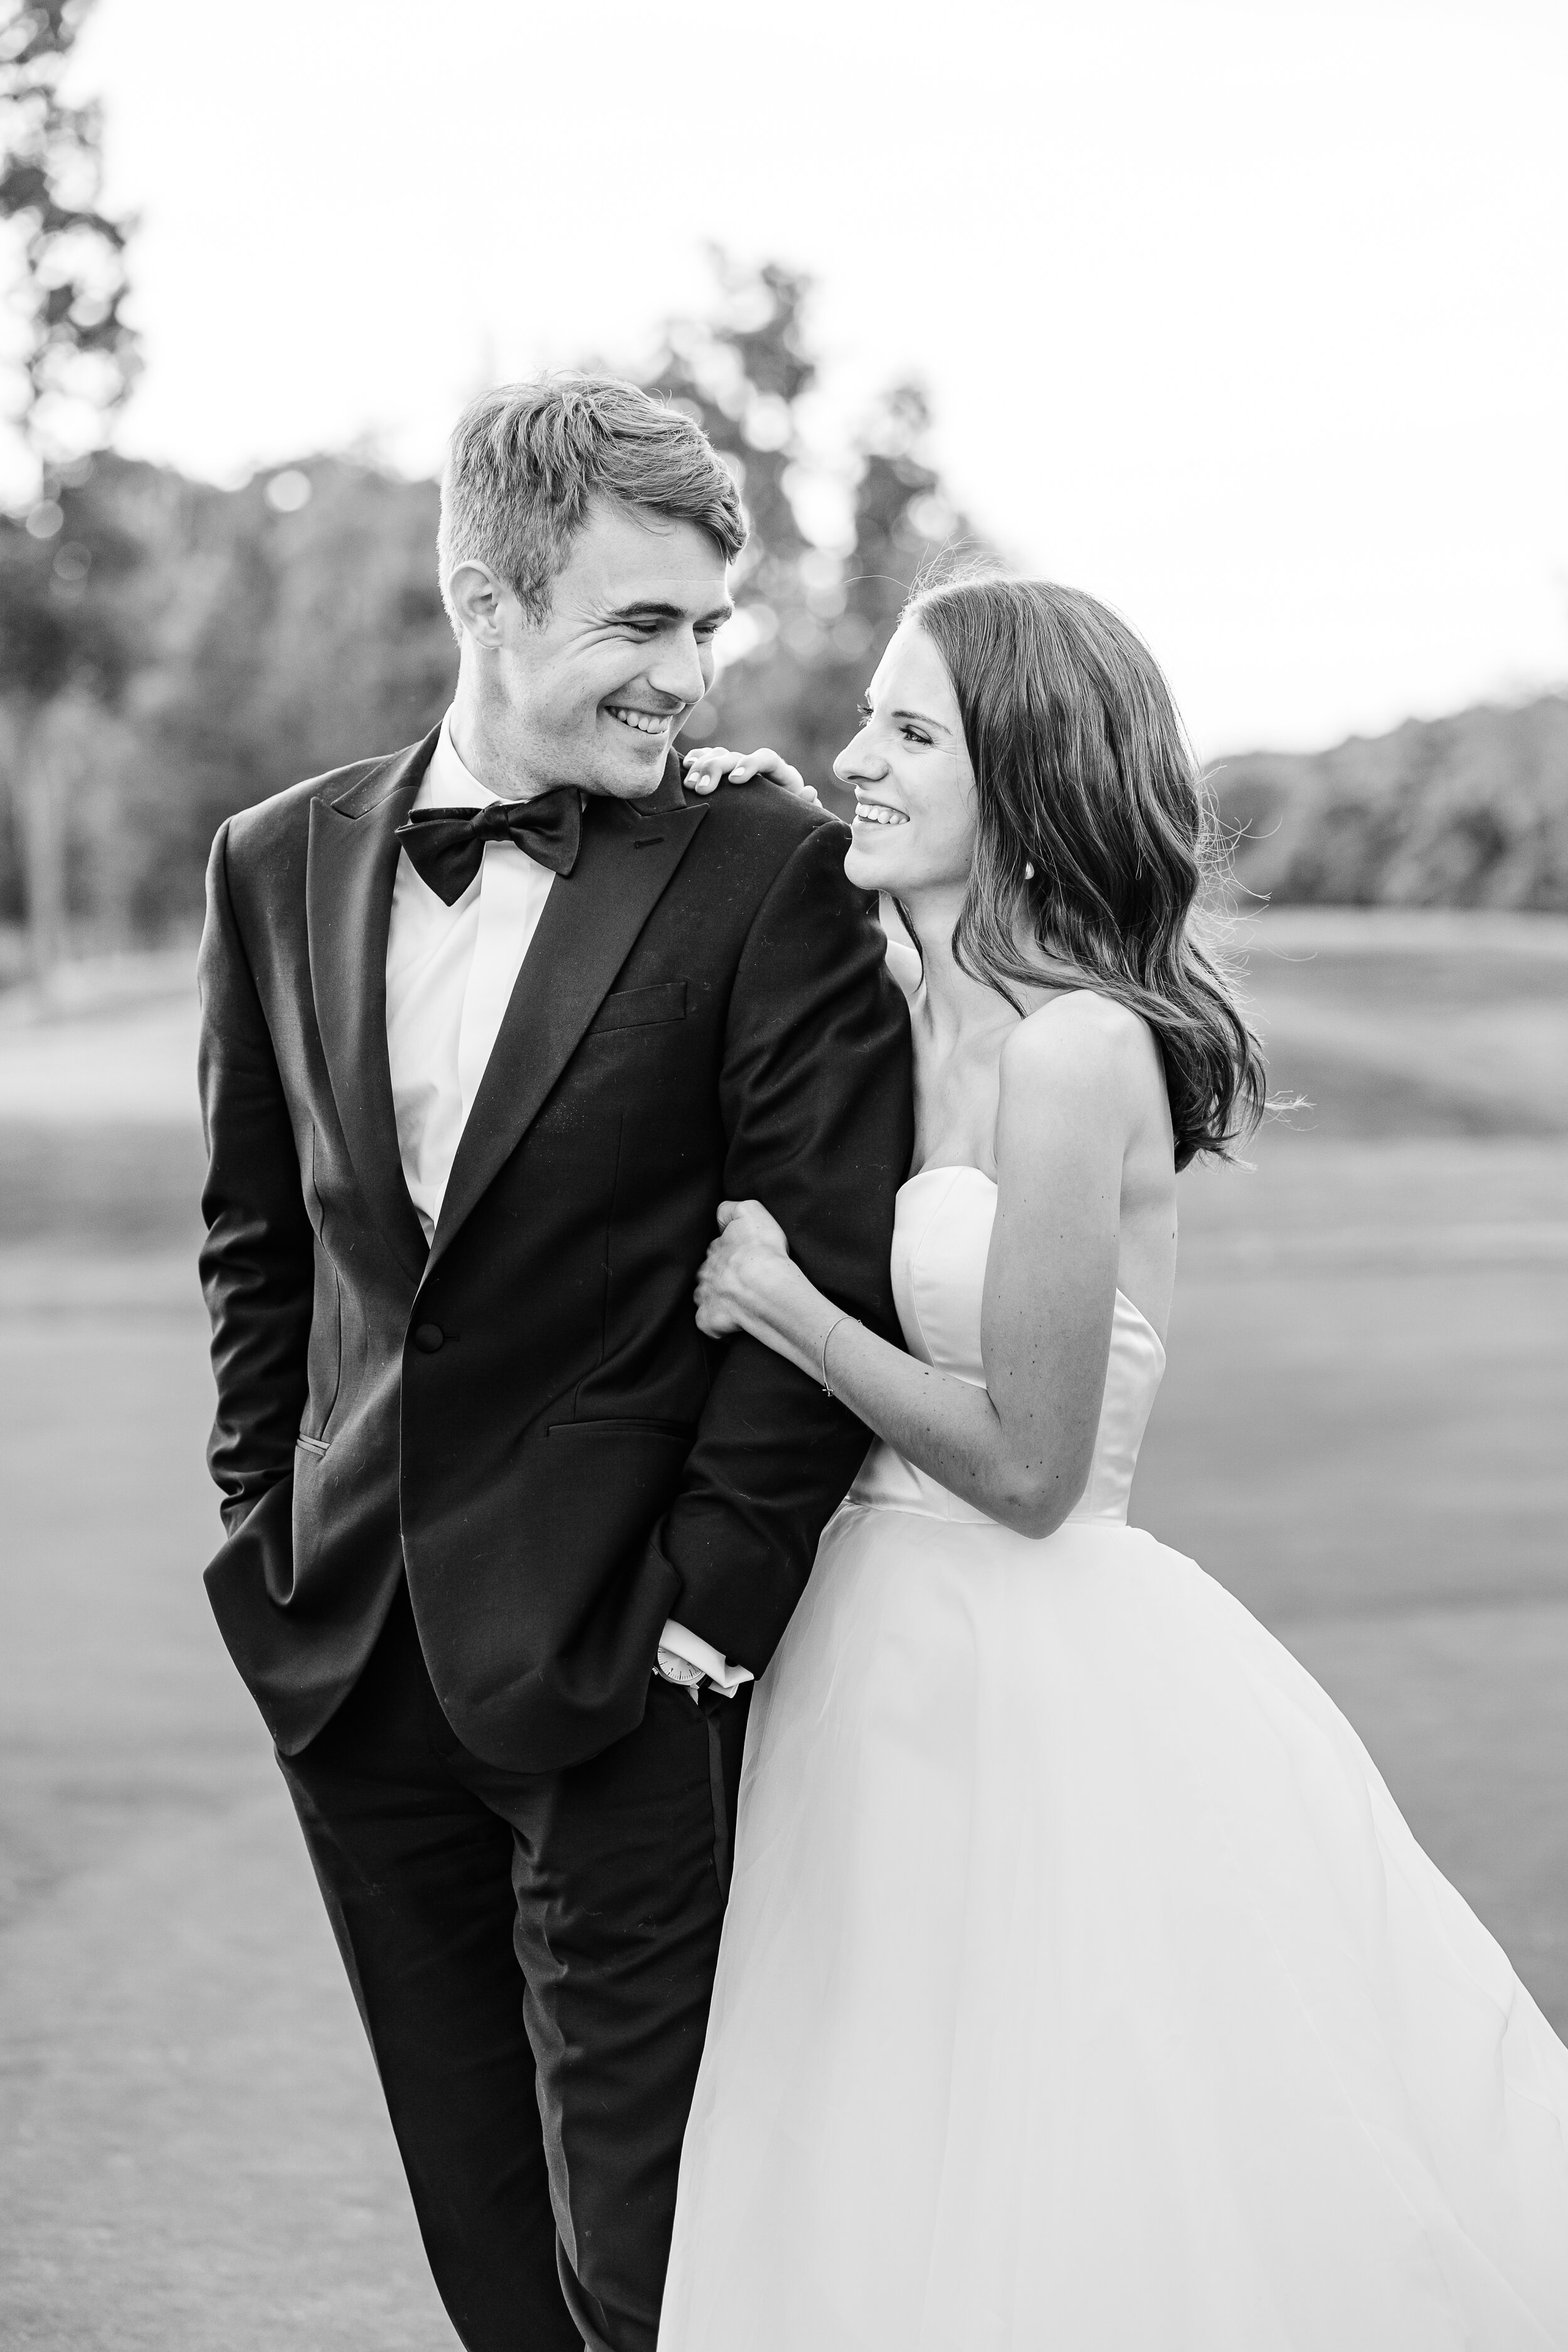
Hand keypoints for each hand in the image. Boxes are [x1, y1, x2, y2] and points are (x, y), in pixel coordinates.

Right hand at [683, 744, 820, 809]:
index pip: (766, 758)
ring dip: (702, 767)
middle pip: (735, 755)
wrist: (780, 826)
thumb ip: (806, 807)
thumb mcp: (800, 818)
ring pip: (718, 755)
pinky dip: (697, 760)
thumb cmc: (791, 822)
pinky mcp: (724, 774)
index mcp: (781, 774)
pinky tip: (686, 769)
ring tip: (690, 785)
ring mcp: (739, 767)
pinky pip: (708, 758)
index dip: (750, 764)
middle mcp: (757, 767)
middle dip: (717, 769)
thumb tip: (810, 792)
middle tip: (703, 789)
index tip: (736, 781)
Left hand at [694, 1198, 795, 1338]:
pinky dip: (717, 1325)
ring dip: (717, 1299)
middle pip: (708, 1273)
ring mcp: (705, 1297)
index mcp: (716, 1249)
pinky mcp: (708, 1320)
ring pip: (705, 1296)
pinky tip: (733, 1325)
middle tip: (741, 1282)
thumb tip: (720, 1215)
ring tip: (738, 1303)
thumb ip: (731, 1209)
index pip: (716, 1249)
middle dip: (719, 1277)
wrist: (765, 1285)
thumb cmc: (762, 1250)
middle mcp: (706, 1272)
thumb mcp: (750, 1211)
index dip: (729, 1254)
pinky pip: (707, 1324)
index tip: (742, 1259)